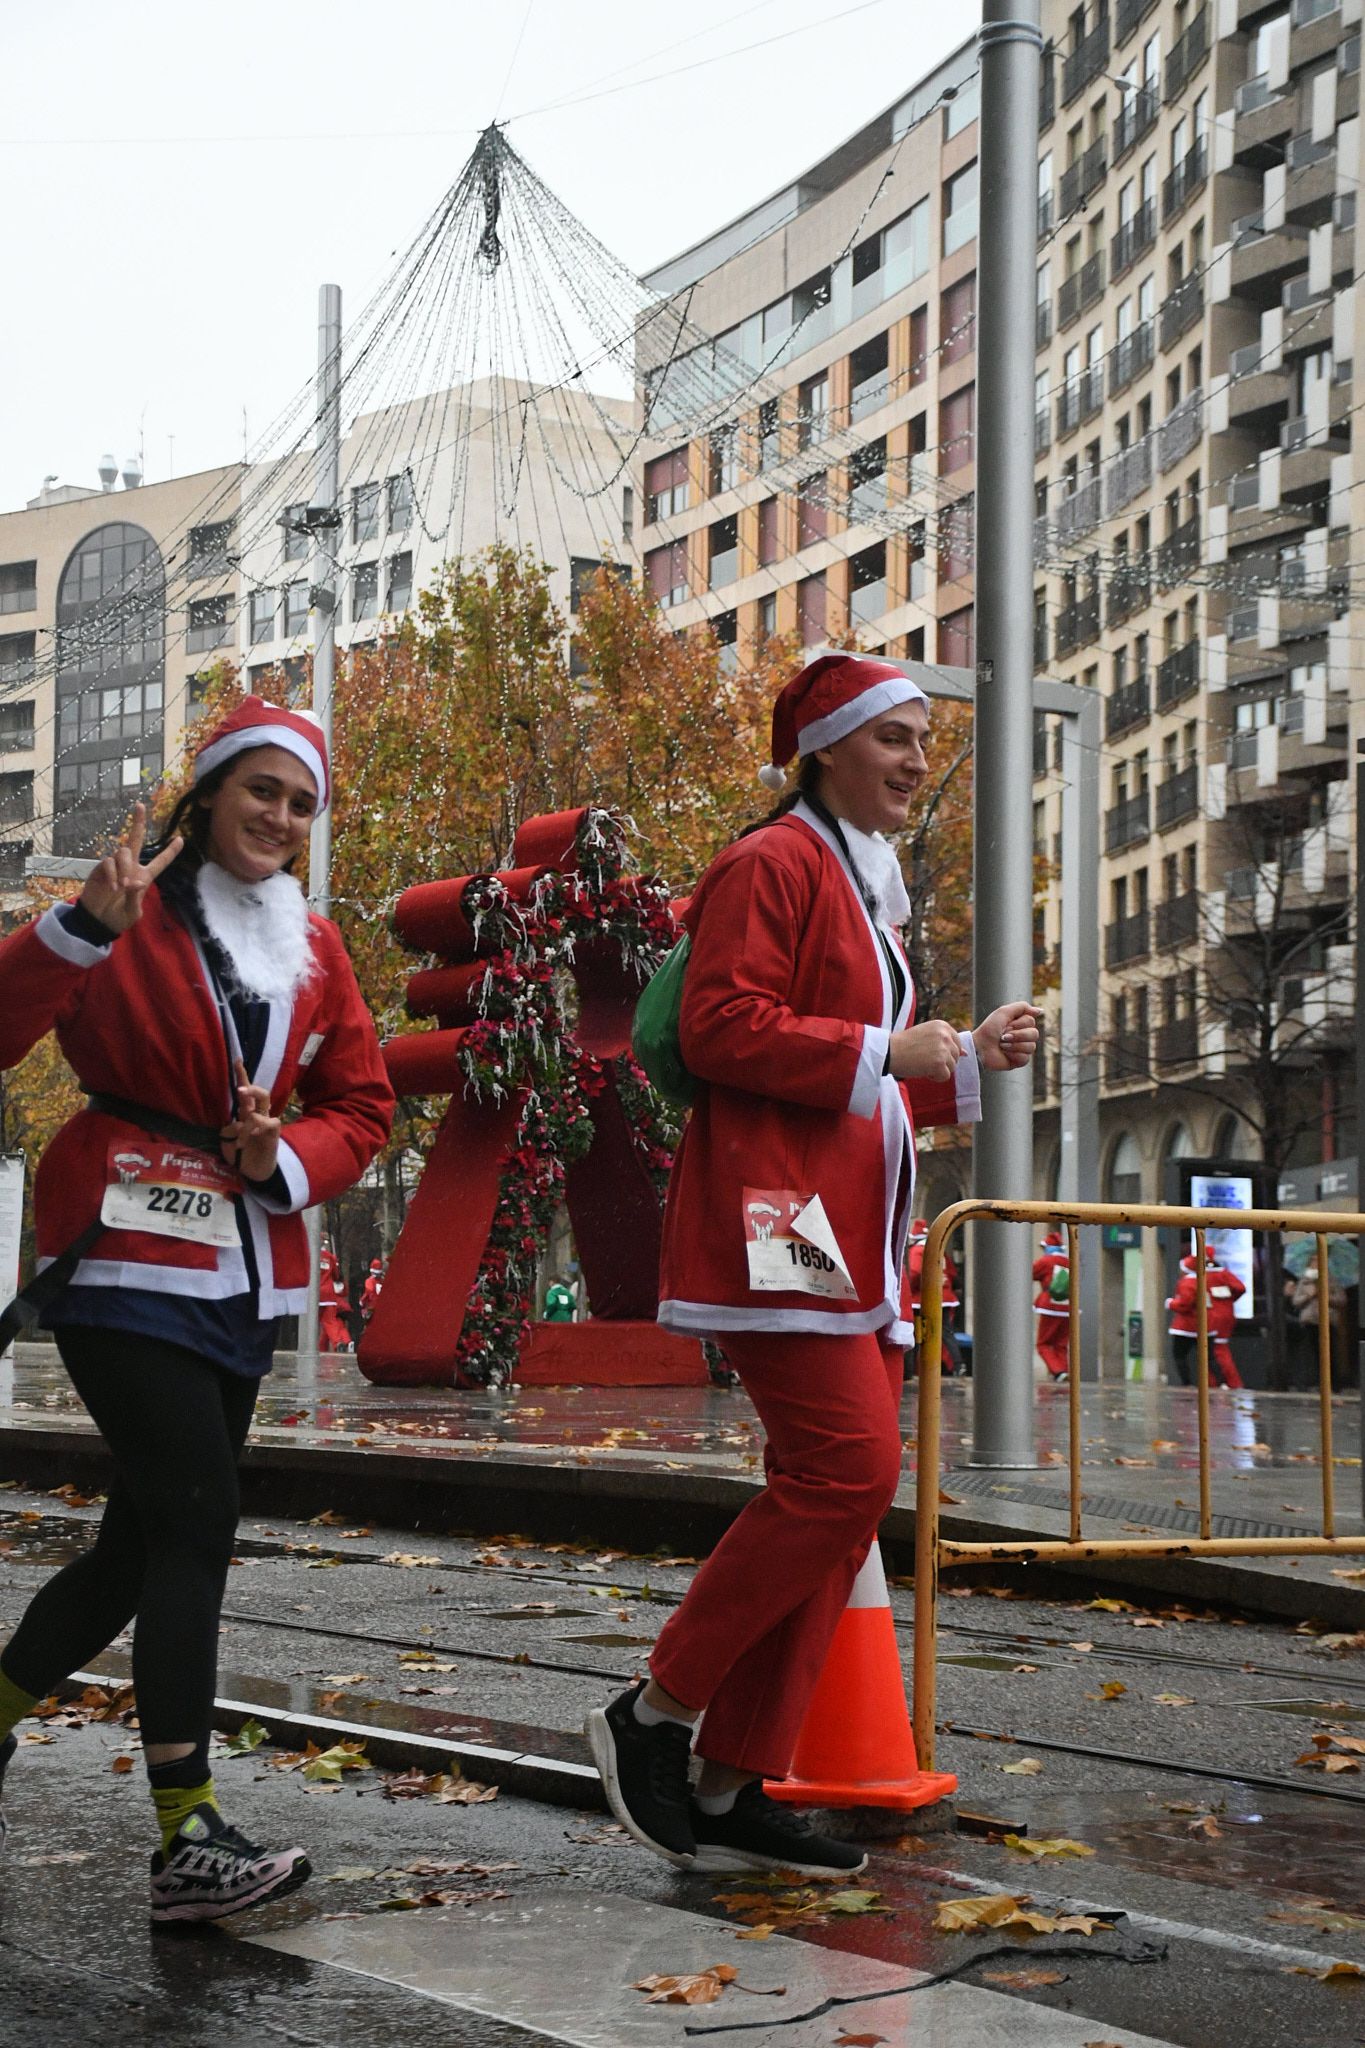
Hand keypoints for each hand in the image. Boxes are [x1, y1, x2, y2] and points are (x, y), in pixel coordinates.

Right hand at [78, 803, 181, 933]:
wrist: (98, 921)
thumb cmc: (118, 917)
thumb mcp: (133, 912)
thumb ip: (135, 898)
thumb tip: (134, 883)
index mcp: (144, 877)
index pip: (160, 862)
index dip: (170, 851)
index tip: (181, 839)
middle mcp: (130, 867)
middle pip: (135, 840)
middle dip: (138, 822)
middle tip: (140, 805)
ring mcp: (115, 866)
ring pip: (123, 852)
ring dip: (124, 867)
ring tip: (122, 887)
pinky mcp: (100, 869)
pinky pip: (108, 863)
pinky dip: (112, 874)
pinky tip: (113, 888)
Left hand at [221, 1058, 281, 1181]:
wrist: (254, 1171)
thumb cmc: (241, 1154)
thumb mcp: (228, 1138)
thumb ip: (228, 1127)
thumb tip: (233, 1121)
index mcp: (247, 1113)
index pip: (245, 1091)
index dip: (242, 1075)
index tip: (237, 1060)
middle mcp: (259, 1114)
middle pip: (261, 1093)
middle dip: (251, 1088)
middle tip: (240, 1090)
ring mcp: (268, 1123)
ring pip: (262, 1109)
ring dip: (248, 1122)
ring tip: (240, 1141)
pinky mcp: (274, 1133)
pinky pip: (269, 1122)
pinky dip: (258, 1127)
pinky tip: (253, 1135)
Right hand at [888, 1021, 963, 1083]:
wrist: (889, 1052)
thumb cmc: (904, 1044)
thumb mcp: (927, 1035)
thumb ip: (946, 1042)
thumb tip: (966, 1053)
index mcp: (943, 1025)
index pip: (957, 1043)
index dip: (945, 1052)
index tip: (930, 1052)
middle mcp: (945, 1035)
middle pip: (955, 1056)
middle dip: (942, 1061)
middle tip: (924, 1058)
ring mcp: (943, 1049)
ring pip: (952, 1067)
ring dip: (938, 1069)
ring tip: (922, 1063)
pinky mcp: (940, 1063)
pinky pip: (945, 1076)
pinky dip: (934, 1077)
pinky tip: (922, 1070)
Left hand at [973, 1002, 1043, 1070]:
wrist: (980, 1047)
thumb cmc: (989, 1029)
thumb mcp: (1003, 1012)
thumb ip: (1022, 1007)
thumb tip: (1040, 1011)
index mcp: (1020, 1024)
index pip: (1031, 1021)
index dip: (1018, 1023)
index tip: (1006, 1025)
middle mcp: (1024, 1036)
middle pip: (1034, 1034)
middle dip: (1017, 1035)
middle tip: (1003, 1036)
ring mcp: (1022, 1048)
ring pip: (1031, 1047)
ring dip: (1013, 1045)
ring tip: (1002, 1045)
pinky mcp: (1019, 1061)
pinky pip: (1025, 1058)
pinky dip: (1013, 1055)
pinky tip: (1005, 1054)